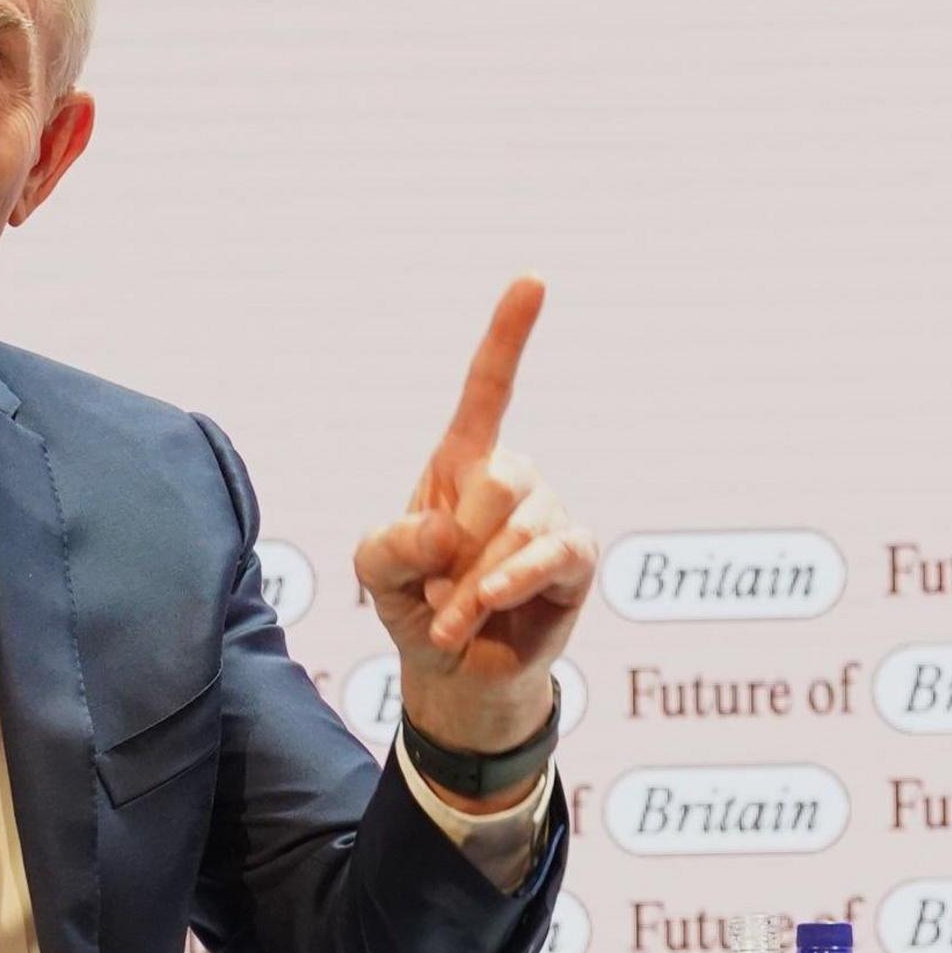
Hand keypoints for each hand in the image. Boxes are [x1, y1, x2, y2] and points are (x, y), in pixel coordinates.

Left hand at [354, 278, 598, 784]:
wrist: (455, 672)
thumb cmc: (415, 605)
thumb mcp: (374, 571)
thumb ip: (392, 544)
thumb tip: (446, 531)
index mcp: (463, 462)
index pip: (490, 388)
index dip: (510, 334)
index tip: (534, 280)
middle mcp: (514, 481)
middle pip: (499, 477)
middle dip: (458, 544)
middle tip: (436, 591)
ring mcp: (550, 519)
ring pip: (522, 526)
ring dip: (475, 583)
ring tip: (452, 619)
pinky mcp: (577, 562)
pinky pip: (556, 555)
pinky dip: (515, 581)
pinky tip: (489, 606)